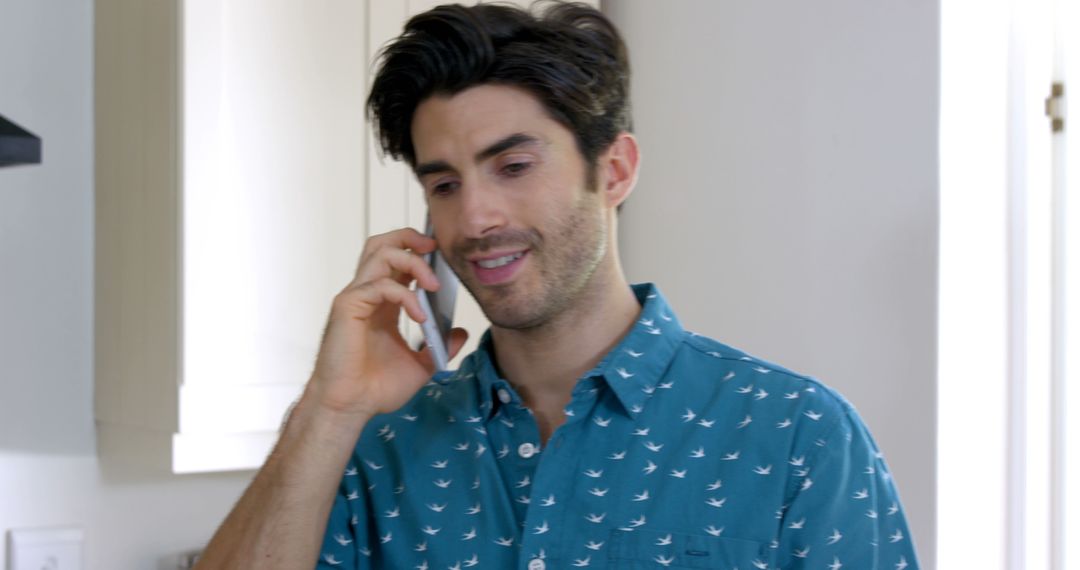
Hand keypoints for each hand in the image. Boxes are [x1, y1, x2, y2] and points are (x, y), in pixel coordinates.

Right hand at [306, 228, 467, 418]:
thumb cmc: (375, 389)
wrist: (350, 407)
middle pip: (382, 244)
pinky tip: (420, 315)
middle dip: (409, 237)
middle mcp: (367, 294)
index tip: (441, 255)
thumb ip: (440, 346)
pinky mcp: (348, 307)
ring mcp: (355, 298)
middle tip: (434, 247)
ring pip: (379, 254)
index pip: (396, 260)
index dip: (417, 250)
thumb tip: (460, 333)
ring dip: (412, 262)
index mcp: (382, 303)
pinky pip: (379, 285)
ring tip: (433, 283)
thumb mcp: (421, 365)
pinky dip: (405, 295)